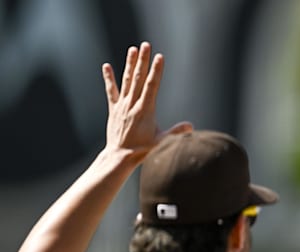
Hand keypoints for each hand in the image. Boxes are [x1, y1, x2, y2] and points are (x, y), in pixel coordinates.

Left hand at [101, 42, 191, 163]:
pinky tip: (107, 66)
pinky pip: (111, 91)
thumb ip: (176, 132)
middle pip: (139, 78)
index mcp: (145, 110)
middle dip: (143, 60)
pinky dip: (109, 78)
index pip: (152, 85)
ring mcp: (122, 105)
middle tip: (146, 45)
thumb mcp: (162, 141)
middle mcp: (133, 104)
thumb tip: (190, 126)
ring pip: (127, 81)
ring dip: (130, 64)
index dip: (156, 70)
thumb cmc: (142, 150)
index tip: (159, 57)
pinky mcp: (114, 109)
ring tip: (133, 49)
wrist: (120, 156)